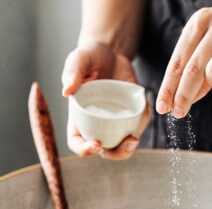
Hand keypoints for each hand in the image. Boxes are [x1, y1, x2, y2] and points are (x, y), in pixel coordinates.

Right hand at [62, 40, 151, 159]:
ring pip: (122, 143)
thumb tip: (66, 92)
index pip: (77, 142)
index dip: (84, 150)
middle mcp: (96, 123)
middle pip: (104, 150)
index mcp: (78, 117)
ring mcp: (114, 121)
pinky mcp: (130, 114)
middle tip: (127, 142)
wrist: (110, 52)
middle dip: (116, 153)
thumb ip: (72, 73)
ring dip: (130, 146)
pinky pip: (137, 125)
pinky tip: (145, 110)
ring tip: (134, 137)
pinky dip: (143, 122)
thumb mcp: (78, 60)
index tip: (96, 144)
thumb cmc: (89, 57)